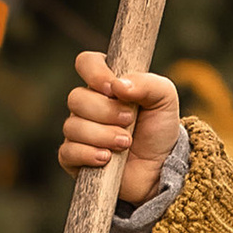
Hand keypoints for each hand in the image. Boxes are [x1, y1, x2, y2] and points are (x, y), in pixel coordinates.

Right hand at [59, 51, 181, 203]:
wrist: (160, 168)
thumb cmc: (159, 130)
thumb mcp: (165, 99)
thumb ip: (147, 83)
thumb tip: (118, 84)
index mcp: (106, 84)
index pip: (86, 63)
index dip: (95, 73)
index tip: (113, 89)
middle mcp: (87, 104)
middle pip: (76, 98)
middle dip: (105, 111)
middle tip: (130, 121)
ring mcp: (78, 131)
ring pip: (73, 126)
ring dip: (103, 135)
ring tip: (126, 143)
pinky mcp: (73, 158)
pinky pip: (68, 152)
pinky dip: (89, 154)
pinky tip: (107, 159)